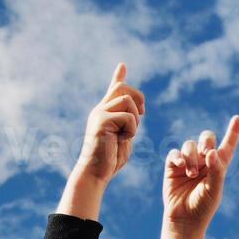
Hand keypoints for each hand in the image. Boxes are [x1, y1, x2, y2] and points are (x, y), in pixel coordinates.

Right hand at [73, 63, 144, 184]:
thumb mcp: (123, 137)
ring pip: (127, 101)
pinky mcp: (101, 121)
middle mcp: (100, 110)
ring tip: (126, 135)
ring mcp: (99, 114)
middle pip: (123, 87)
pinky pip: (127, 117)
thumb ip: (128, 122)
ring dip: (135, 119)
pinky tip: (122, 140)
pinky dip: (131, 130)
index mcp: (105, 113)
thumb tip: (137, 111)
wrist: (95, 173)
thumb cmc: (110, 160)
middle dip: (138, 97)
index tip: (122, 65)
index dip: (118, 76)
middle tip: (142, 113)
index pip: (113, 89)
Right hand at [164, 115, 238, 232]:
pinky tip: (180, 165)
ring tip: (191, 174)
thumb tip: (210, 151)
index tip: (238, 118)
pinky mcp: (173, 166)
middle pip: (206, 138)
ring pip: (189, 145)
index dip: (233, 132)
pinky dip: (178, 157)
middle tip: (205, 153)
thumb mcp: (214, 189)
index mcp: (219, 165)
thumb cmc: (203, 206)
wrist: (184, 219)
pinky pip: (174, 153)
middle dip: (206, 141)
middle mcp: (204, 161)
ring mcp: (188, 162)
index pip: (227, 145)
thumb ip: (216, 169)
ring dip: (191, 157)